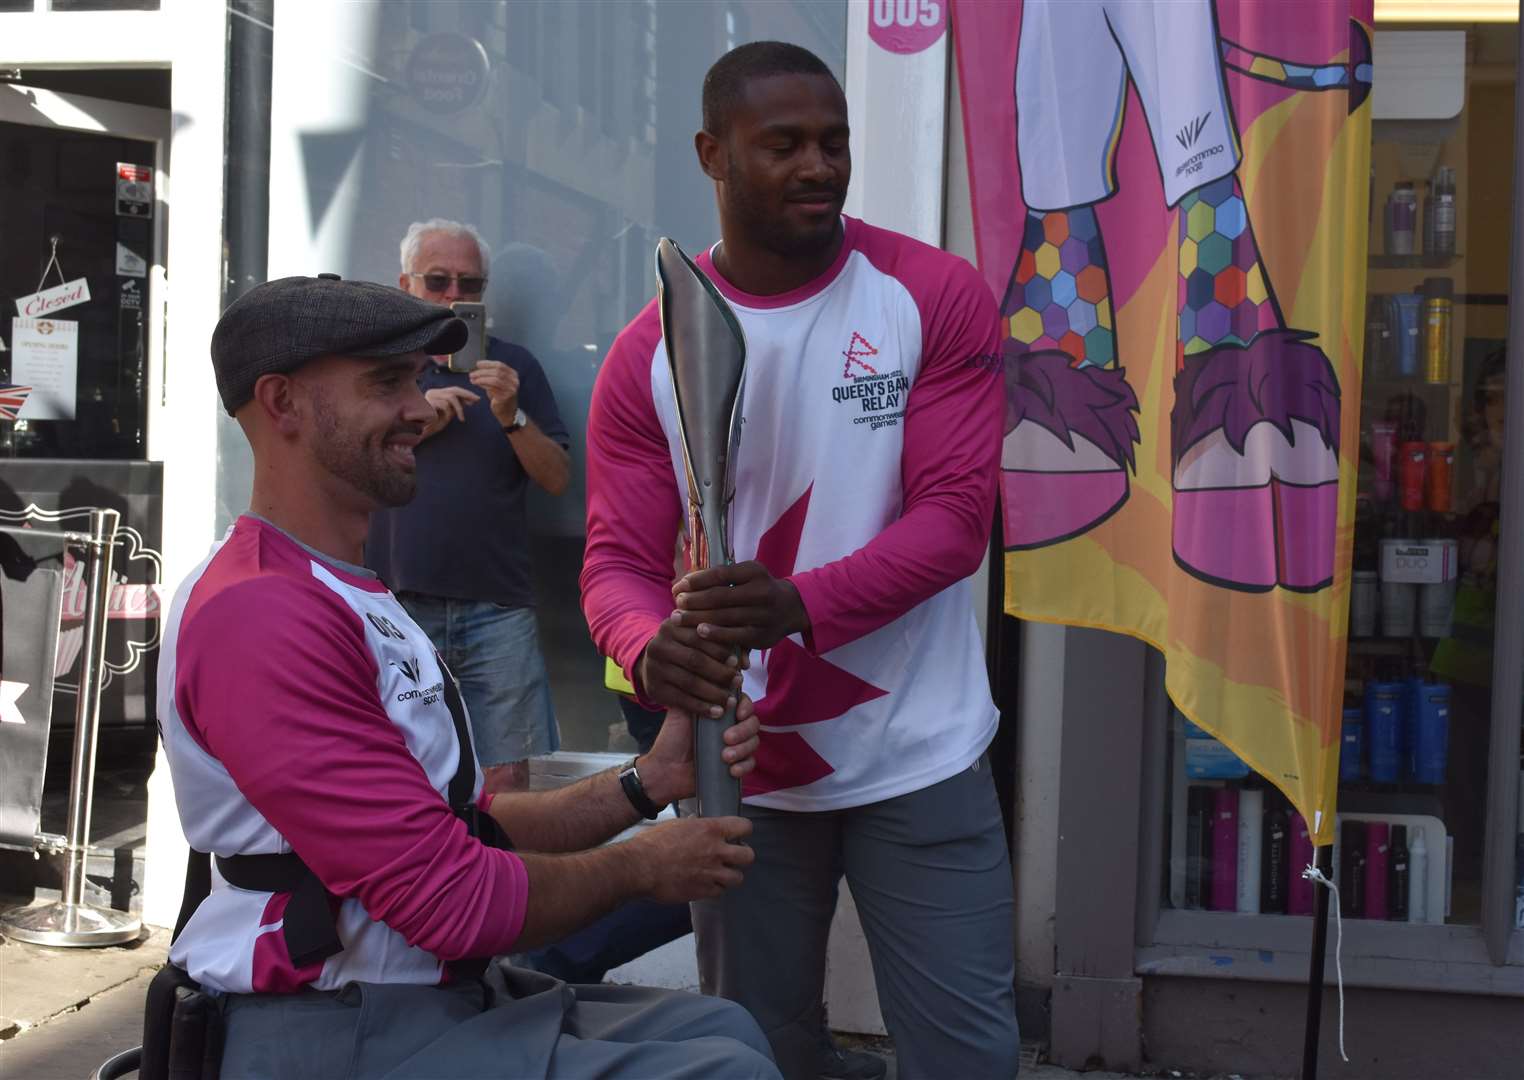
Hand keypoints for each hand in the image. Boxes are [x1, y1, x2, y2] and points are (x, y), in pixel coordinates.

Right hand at [423, 386, 479, 435]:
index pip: (454, 390)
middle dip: (467, 395)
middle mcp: (433, 392)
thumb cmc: (434, 423)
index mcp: (437, 393)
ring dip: (459, 409)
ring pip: (451, 397)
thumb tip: (471, 399)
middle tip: (477, 401)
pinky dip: (449, 413)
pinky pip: (445, 405)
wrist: (420, 431)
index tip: (477, 399)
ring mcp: (430, 396)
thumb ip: (457, 405)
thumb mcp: (449, 413)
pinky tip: (446, 420)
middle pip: (454, 390)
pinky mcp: (428, 403)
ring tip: (461, 418)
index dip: (466, 393)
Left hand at [469, 360, 520, 426]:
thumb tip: (478, 368)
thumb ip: (491, 375)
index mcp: (513, 375)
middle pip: (497, 371)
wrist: (508, 412)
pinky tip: (477, 384)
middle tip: (472, 374)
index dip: (488, 363)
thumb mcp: (497, 383)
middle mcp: (514, 381)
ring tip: (472, 379)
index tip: (477, 364)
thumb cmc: (501, 396)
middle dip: (482, 371)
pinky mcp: (506, 397)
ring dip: (481, 378)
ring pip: (495, 379)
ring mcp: (511, 389)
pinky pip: (492, 388)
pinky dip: (483, 384)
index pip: (500, 365)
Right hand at [627, 816, 754, 902]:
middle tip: (732, 856)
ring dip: (730, 875)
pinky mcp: (703, 891)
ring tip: (720, 872)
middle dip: (742, 856)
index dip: (743, 830)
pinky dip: (715, 888)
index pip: (744, 827)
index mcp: (710, 829)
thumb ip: (695, 827)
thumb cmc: (652, 843)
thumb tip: (699, 826)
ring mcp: (711, 873)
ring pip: (738, 878)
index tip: (738, 834)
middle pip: (748, 856)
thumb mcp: (677, 825)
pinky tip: (705, 883)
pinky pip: (720, 892)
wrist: (640, 867)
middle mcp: (715, 851)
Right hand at [638, 616, 748, 716]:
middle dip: (720, 672)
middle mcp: (658, 645)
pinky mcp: (654, 689)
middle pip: (695, 660)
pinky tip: (717, 712)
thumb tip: (744, 662)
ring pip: (689, 682)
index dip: (720, 650)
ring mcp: (654, 668)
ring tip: (731, 700)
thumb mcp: (699, 639)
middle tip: (739, 681)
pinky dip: (702, 708)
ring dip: (714, 693)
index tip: (738, 661)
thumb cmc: (687, 649)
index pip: (700, 637)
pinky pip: (681, 700)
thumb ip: (724, 644)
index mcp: (672, 626)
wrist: (655, 666)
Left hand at [639, 695, 760, 805]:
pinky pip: (750, 763)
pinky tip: (732, 770)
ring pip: (754, 743)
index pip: (743, 703)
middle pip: (753, 723)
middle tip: (726, 738)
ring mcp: (734, 746)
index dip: (746, 707)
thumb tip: (719, 681)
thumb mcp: (681, 711)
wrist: (665, 769)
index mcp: (720, 711)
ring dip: (743, 749)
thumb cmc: (671, 739)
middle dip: (743, 730)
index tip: (739, 713)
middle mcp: (730, 726)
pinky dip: (744, 766)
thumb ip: (698, 695)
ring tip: (725, 757)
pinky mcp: (734, 765)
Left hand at [671, 560, 808, 650]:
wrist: (791, 608)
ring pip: (724, 617)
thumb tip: (686, 583)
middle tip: (677, 603)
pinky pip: (734, 636)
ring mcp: (763, 615)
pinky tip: (699, 632)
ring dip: (697, 617)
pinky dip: (715, 634)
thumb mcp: (747, 575)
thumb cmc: (758, 589)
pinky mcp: (761, 635)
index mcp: (755, 572)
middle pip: (719, 597)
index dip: (696, 581)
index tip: (679, 586)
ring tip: (679, 618)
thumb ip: (722, 578)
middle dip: (694, 600)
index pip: (719, 574)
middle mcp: (761, 592)